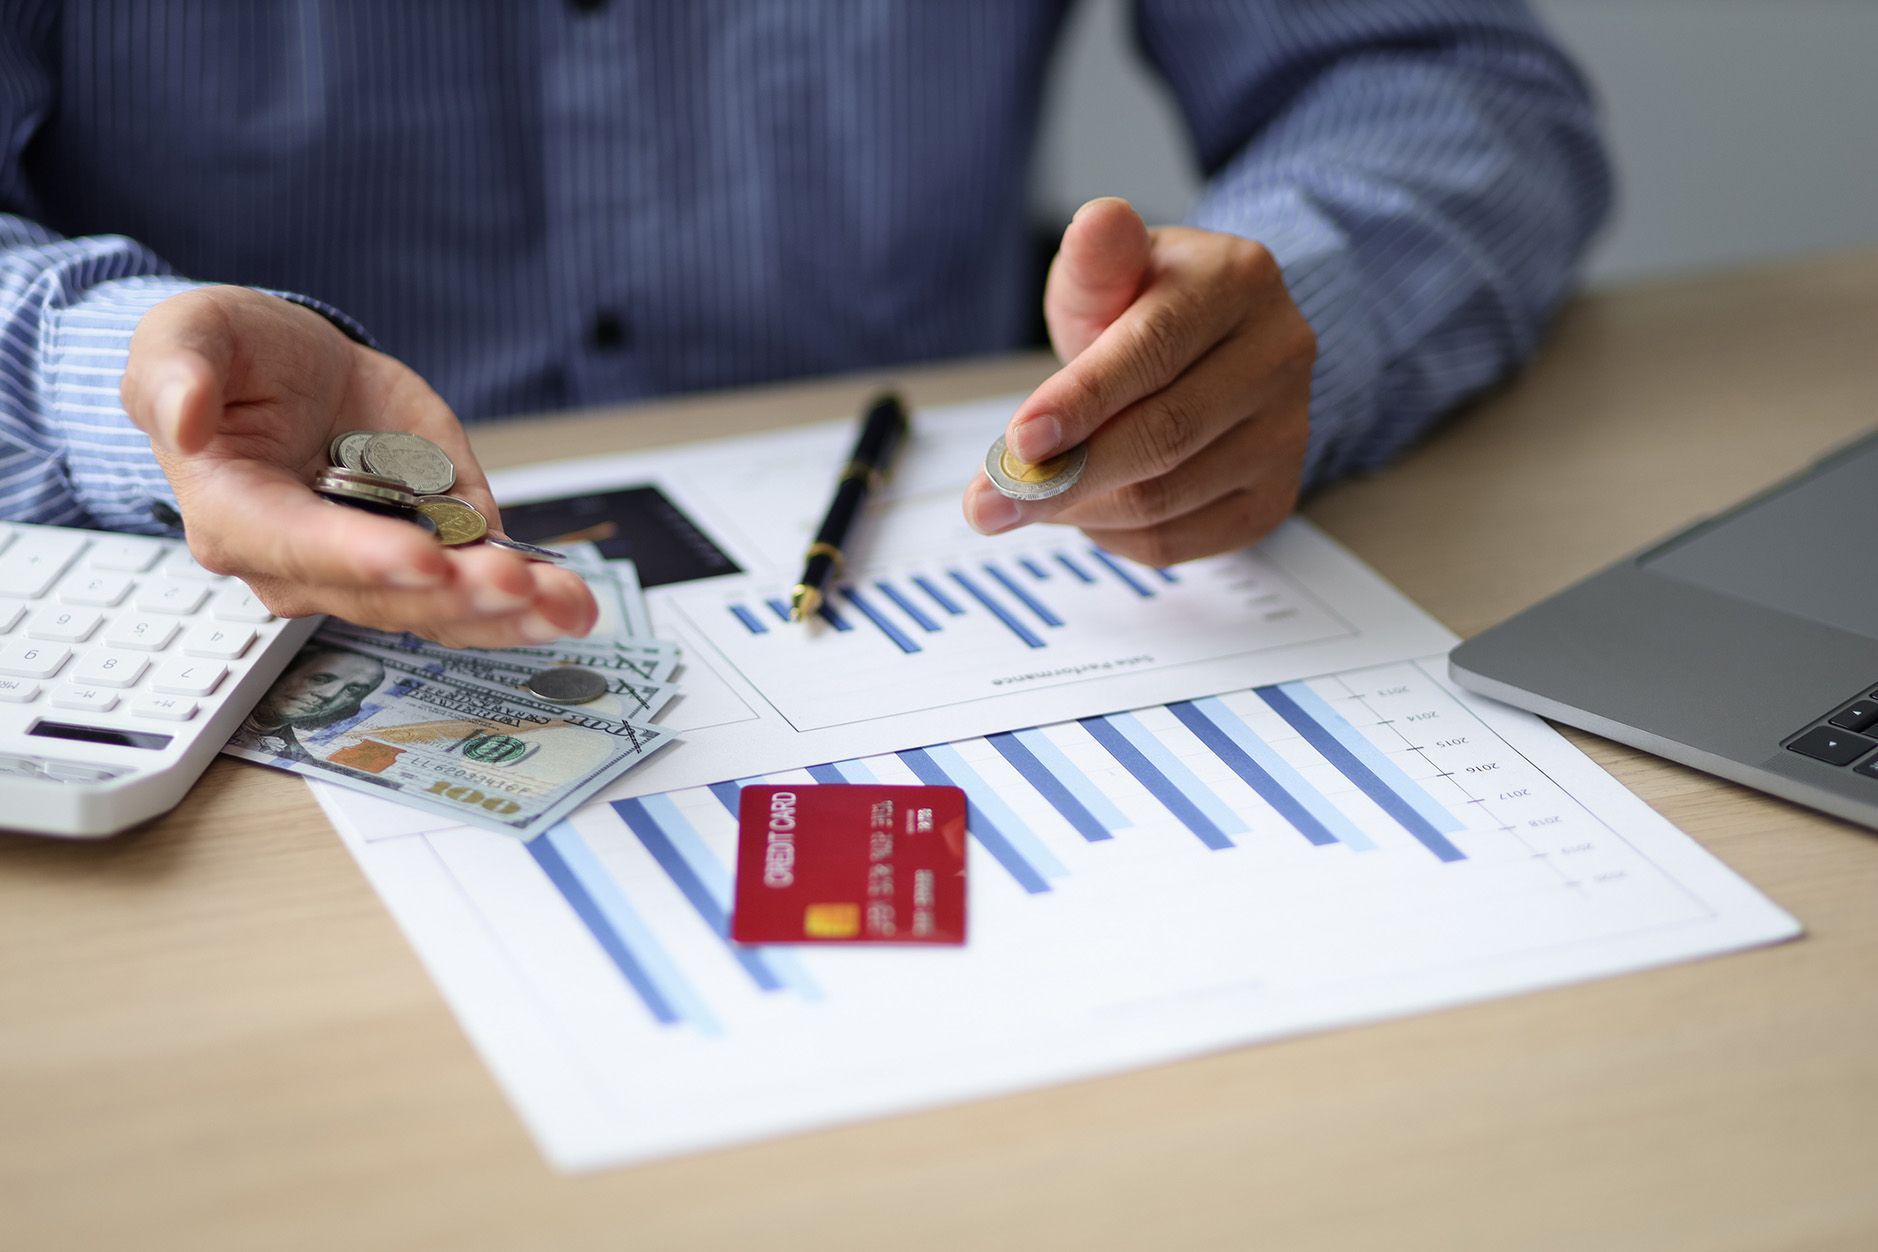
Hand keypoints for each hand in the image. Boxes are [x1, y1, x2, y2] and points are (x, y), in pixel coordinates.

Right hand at [121, 286, 596, 646]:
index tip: (422, 558)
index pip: (296, 546)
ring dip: (504, 613)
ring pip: (436, 609)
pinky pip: (473, 593)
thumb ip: (177, 372)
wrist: (286, 370)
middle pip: (382, 595)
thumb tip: (183, 412)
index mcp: (235, 511)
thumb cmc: (230, 358)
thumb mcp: (186, 335)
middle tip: (517, 584)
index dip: (360, 557)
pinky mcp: (428, 555)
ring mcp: (371, 569)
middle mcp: (302, 563)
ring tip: (562, 603)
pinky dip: (527, 602)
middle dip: (454, 594)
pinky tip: (571, 602)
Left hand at [963, 198, 1315, 565]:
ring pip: (1166, 498)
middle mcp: (1279, 356)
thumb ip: (1096, 259)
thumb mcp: (1111, 270)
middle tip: (988, 505)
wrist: (1210, 348)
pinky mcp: (1274, 495)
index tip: (1018, 442)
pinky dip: (1114, 537)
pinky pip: (1180, 539)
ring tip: (1029, 496)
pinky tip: (1084, 508)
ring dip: (1080, 508)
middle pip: (1164, 436)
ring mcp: (1287, 432)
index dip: (1080, 402)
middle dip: (1064, 478)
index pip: (1154, 351)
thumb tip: (1097, 221)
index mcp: (1240, 282)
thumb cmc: (1146, 307)